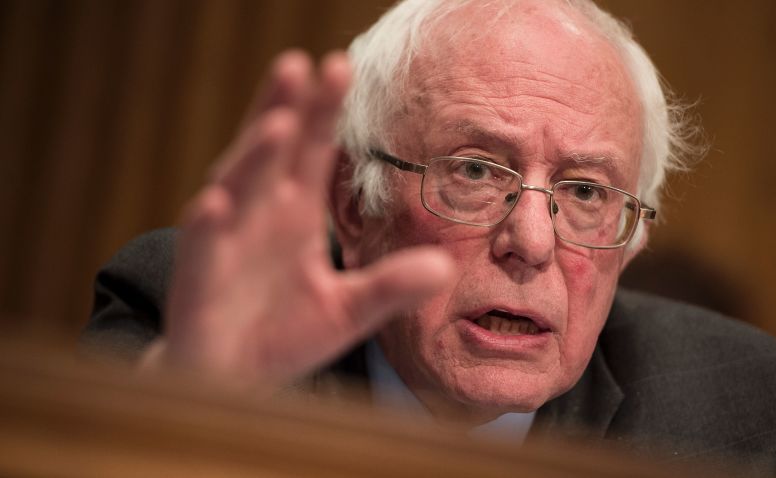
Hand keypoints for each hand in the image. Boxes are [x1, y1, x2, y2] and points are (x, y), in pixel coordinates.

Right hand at [144, 51, 453, 384]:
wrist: (231, 379)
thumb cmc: (283, 334)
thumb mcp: (347, 310)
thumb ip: (390, 286)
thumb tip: (445, 267)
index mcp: (294, 214)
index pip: (311, 152)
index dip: (323, 112)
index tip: (342, 67)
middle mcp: (258, 215)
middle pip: (273, 153)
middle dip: (286, 109)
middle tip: (303, 64)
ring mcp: (225, 242)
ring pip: (237, 187)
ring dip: (253, 156)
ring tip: (278, 125)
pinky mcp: (198, 279)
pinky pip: (200, 247)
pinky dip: (208, 224)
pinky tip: (218, 203)